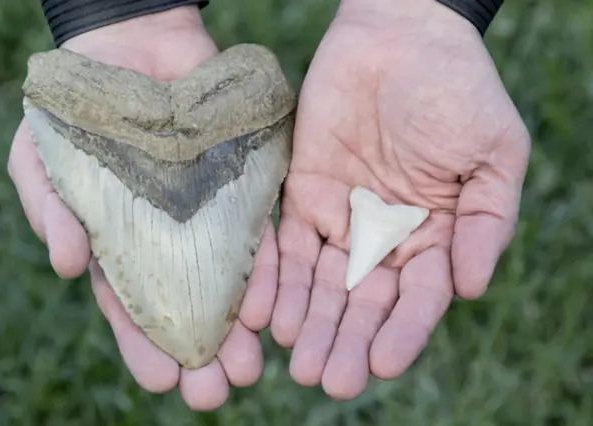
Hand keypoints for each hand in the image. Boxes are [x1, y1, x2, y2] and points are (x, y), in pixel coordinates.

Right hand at [8, 6, 278, 410]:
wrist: (130, 51)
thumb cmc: (79, 112)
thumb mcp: (45, 160)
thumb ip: (51, 210)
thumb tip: (65, 266)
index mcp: (121, 247)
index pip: (133, 308)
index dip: (145, 346)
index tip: (162, 381)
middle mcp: (169, 242)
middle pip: (187, 306)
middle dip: (201, 351)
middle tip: (216, 390)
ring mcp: (207, 217)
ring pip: (226, 280)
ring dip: (238, 324)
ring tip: (252, 366)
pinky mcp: (241, 188)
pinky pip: (256, 232)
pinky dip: (264, 268)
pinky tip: (271, 305)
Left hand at [270, 0, 530, 399]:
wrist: (398, 37)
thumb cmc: (457, 89)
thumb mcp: (493, 153)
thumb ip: (487, 222)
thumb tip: (473, 289)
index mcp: (434, 235)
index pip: (418, 297)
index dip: (402, 331)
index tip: (382, 363)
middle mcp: (384, 236)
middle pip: (363, 301)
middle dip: (346, 340)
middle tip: (328, 380)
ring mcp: (340, 217)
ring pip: (320, 283)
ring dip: (308, 322)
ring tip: (296, 362)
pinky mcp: (301, 195)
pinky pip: (284, 245)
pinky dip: (273, 280)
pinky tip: (264, 315)